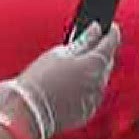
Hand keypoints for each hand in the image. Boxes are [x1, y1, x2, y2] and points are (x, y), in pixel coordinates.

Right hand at [0, 21, 120, 138]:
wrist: (26, 112)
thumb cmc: (39, 80)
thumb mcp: (59, 54)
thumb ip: (83, 41)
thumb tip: (96, 29)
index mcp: (94, 64)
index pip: (111, 43)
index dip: (112, 32)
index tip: (111, 26)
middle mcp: (99, 82)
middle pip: (106, 61)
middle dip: (100, 52)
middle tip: (90, 43)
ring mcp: (94, 99)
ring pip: (100, 79)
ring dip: (93, 70)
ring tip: (76, 64)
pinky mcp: (87, 111)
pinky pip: (92, 95)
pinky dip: (86, 87)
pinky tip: (72, 84)